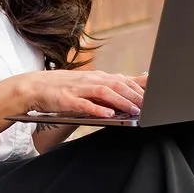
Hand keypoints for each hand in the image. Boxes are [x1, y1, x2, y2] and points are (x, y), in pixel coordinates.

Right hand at [22, 68, 146, 119]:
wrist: (35, 86)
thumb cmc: (66, 87)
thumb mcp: (90, 84)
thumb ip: (111, 86)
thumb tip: (135, 86)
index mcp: (98, 77)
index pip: (124, 80)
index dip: (141, 87)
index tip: (157, 93)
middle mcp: (90, 80)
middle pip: (117, 85)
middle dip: (135, 95)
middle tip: (150, 105)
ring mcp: (78, 89)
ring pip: (104, 92)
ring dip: (121, 101)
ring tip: (134, 110)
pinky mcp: (67, 100)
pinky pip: (83, 104)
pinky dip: (97, 108)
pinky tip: (108, 114)